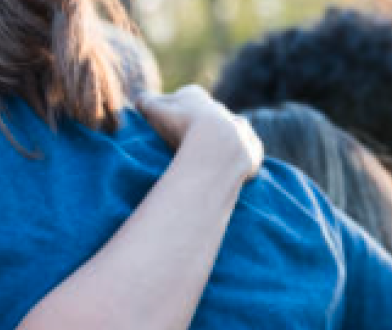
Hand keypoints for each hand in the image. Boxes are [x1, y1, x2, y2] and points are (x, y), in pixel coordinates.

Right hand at [139, 86, 262, 179]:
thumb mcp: (155, 111)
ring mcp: (239, 127)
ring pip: (228, 134)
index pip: (180, 99)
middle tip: (185, 145)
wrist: (218, 145)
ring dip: (220, 144)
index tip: (165, 125)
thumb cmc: (182, 126)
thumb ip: (145, 102)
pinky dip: (237, 161)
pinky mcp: (251, 148)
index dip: (171, 111)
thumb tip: (140, 100)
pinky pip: (244, 154)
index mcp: (195, 96)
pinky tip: (228, 172)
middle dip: (197, 128)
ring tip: (207, 161)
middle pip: (206, 116)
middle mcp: (220, 109)